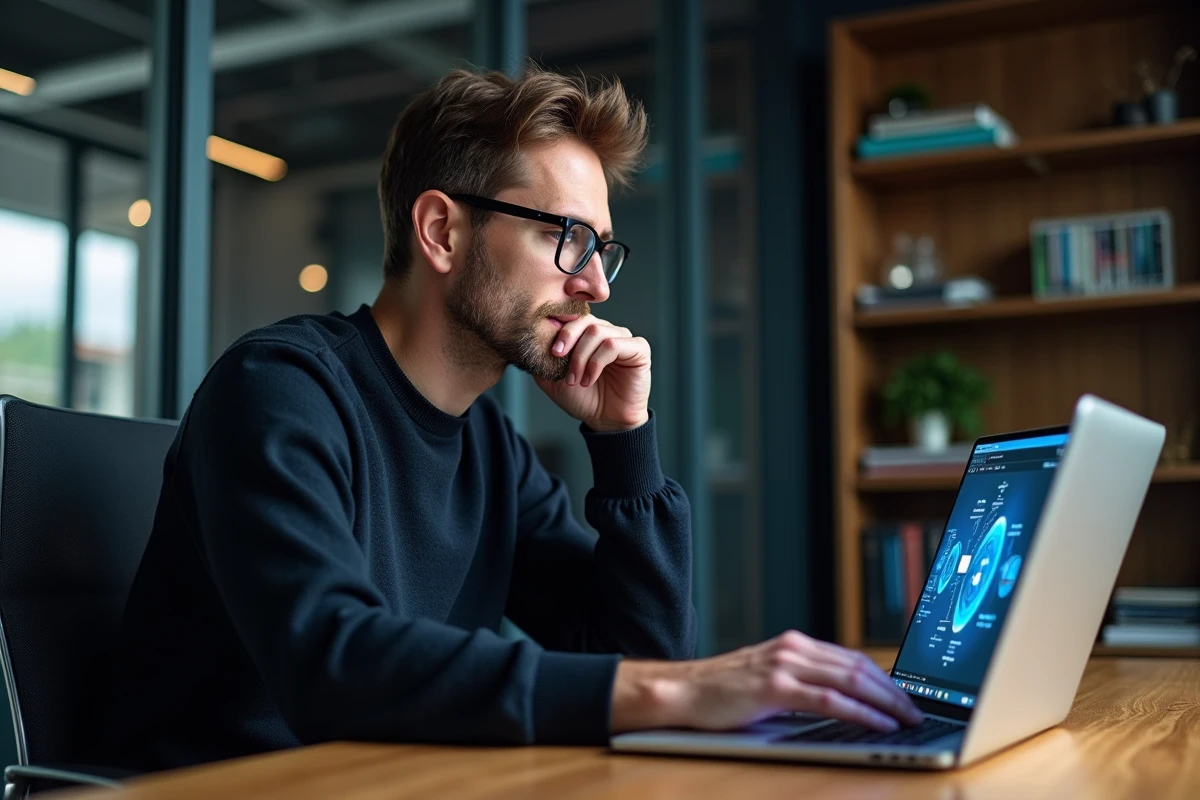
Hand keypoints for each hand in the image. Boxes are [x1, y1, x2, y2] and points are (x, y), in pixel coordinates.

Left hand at [534, 315, 650, 431]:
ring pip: (597, 332)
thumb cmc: (583, 398)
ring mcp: (624, 338)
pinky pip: (613, 345)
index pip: (573, 316)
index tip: (551, 349)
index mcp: (588, 334)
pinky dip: (596, 362)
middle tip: (557, 358)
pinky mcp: (639, 349)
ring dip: (581, 356)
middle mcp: (607, 331)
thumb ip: (543, 358)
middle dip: (567, 339)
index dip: (560, 327)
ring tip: (575, 379)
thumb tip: (533, 338)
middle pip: (584, 320)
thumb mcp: (553, 378)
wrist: (605, 420)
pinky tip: (589, 379)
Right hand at [611, 630, 922, 733]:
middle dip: (895, 691)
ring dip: (887, 702)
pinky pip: (830, 700)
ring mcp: (784, 665)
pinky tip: (879, 723)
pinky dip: (861, 711)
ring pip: (851, 680)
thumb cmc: (721, 692)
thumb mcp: (767, 678)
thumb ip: (800, 681)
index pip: (852, 658)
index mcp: (794, 644)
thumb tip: (841, 701)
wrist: (682, 691)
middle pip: (859, 666)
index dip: (885, 678)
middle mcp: (793, 648)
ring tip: (908, 720)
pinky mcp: (775, 688)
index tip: (907, 698)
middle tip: (918, 712)